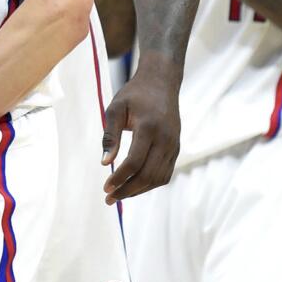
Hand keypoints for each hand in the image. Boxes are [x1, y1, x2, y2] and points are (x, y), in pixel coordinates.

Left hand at [101, 56, 181, 201]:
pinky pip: (165, 173)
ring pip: (158, 178)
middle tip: (109, 198)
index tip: (105, 187)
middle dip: (127, 190)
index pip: (135, 162)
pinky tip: (134, 186)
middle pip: (148, 175)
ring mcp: (174, 145)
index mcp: (149, 127)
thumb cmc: (134, 95)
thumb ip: (110, 136)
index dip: (119, 178)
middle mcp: (165, 138)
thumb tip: (105, 164)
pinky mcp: (176, 148)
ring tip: (120, 195)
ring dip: (139, 190)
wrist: (161, 83)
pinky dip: (150, 184)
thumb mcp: (115, 108)